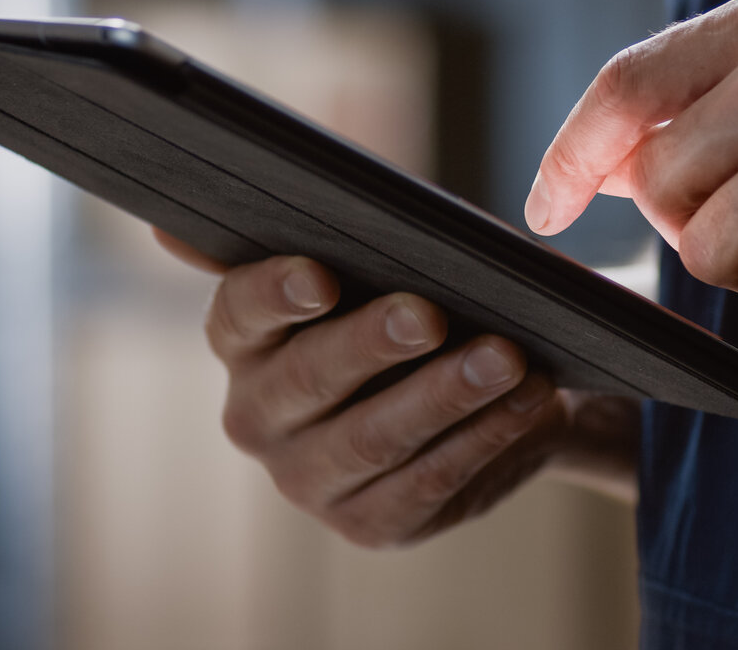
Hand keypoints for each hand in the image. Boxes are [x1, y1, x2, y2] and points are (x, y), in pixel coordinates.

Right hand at [156, 230, 621, 546]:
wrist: (495, 379)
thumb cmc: (426, 296)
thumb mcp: (386, 258)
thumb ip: (326, 230)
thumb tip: (212, 212)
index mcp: (243, 338)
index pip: (239, 311)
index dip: (276, 292)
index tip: (322, 275)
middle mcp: (258, 415)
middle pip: (308, 378)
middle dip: (373, 343)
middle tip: (432, 314)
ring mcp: (308, 479)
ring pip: (374, 438)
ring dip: (445, 394)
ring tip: (506, 357)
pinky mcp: (370, 525)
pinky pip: (426, 485)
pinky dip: (482, 439)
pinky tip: (525, 401)